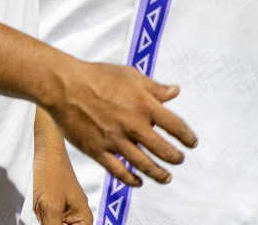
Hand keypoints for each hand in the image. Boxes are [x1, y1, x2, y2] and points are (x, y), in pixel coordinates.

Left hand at [33, 109, 91, 224]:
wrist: (45, 153)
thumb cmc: (52, 174)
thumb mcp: (51, 208)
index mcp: (83, 217)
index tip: (52, 222)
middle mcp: (77, 216)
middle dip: (53, 224)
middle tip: (47, 215)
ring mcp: (64, 212)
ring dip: (46, 221)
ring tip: (44, 207)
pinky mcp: (54, 209)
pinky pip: (48, 222)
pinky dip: (42, 219)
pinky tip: (39, 210)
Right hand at [43, 58, 196, 188]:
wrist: (65, 87)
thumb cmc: (99, 76)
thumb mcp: (132, 76)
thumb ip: (155, 88)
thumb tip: (175, 91)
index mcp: (144, 105)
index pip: (174, 125)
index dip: (186, 136)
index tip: (192, 143)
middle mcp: (132, 125)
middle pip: (161, 148)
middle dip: (174, 157)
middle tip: (180, 160)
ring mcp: (114, 140)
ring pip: (142, 163)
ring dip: (157, 172)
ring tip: (166, 177)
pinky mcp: (96, 150)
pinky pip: (117, 170)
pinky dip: (129, 179)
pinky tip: (138, 182)